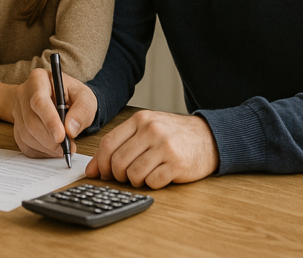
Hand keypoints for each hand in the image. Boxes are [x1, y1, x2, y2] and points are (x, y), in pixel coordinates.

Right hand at [11, 68, 96, 157]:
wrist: (60, 100)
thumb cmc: (72, 96)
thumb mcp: (84, 97)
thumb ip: (82, 110)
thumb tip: (70, 129)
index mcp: (39, 79)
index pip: (39, 101)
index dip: (49, 120)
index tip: (61, 136)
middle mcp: (24, 93)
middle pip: (31, 121)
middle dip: (49, 139)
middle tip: (67, 147)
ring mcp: (18, 110)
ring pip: (26, 134)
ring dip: (46, 147)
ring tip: (63, 148)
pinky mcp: (17, 125)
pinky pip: (24, 143)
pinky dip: (40, 151)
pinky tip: (52, 149)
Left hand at [86, 110, 218, 188]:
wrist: (209, 138)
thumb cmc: (174, 135)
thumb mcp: (147, 130)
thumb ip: (121, 144)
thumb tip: (93, 169)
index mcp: (140, 120)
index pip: (108, 143)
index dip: (100, 163)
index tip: (100, 173)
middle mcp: (152, 130)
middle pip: (118, 161)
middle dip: (117, 175)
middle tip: (124, 177)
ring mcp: (165, 146)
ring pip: (133, 174)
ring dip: (134, 181)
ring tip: (143, 176)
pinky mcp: (177, 163)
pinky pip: (152, 182)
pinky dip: (151, 184)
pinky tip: (158, 176)